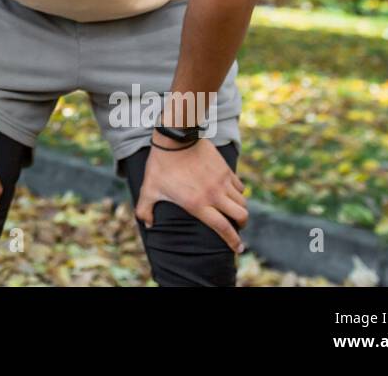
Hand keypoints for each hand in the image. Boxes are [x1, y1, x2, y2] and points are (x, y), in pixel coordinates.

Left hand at [133, 136, 248, 253]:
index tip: (239, 249)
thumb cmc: (161, 164)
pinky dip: (238, 192)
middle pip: (241, 216)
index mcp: (198, 204)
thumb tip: (147, 225)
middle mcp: (214, 195)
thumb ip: (145, 209)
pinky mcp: (225, 169)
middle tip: (238, 227)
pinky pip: (239, 186)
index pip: (223, 228)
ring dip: (241, 209)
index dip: (233, 241)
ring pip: (242, 201)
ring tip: (235, 211)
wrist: (175, 138)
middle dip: (242, 224)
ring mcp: (222, 182)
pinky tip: (232, 193)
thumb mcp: (149, 188)